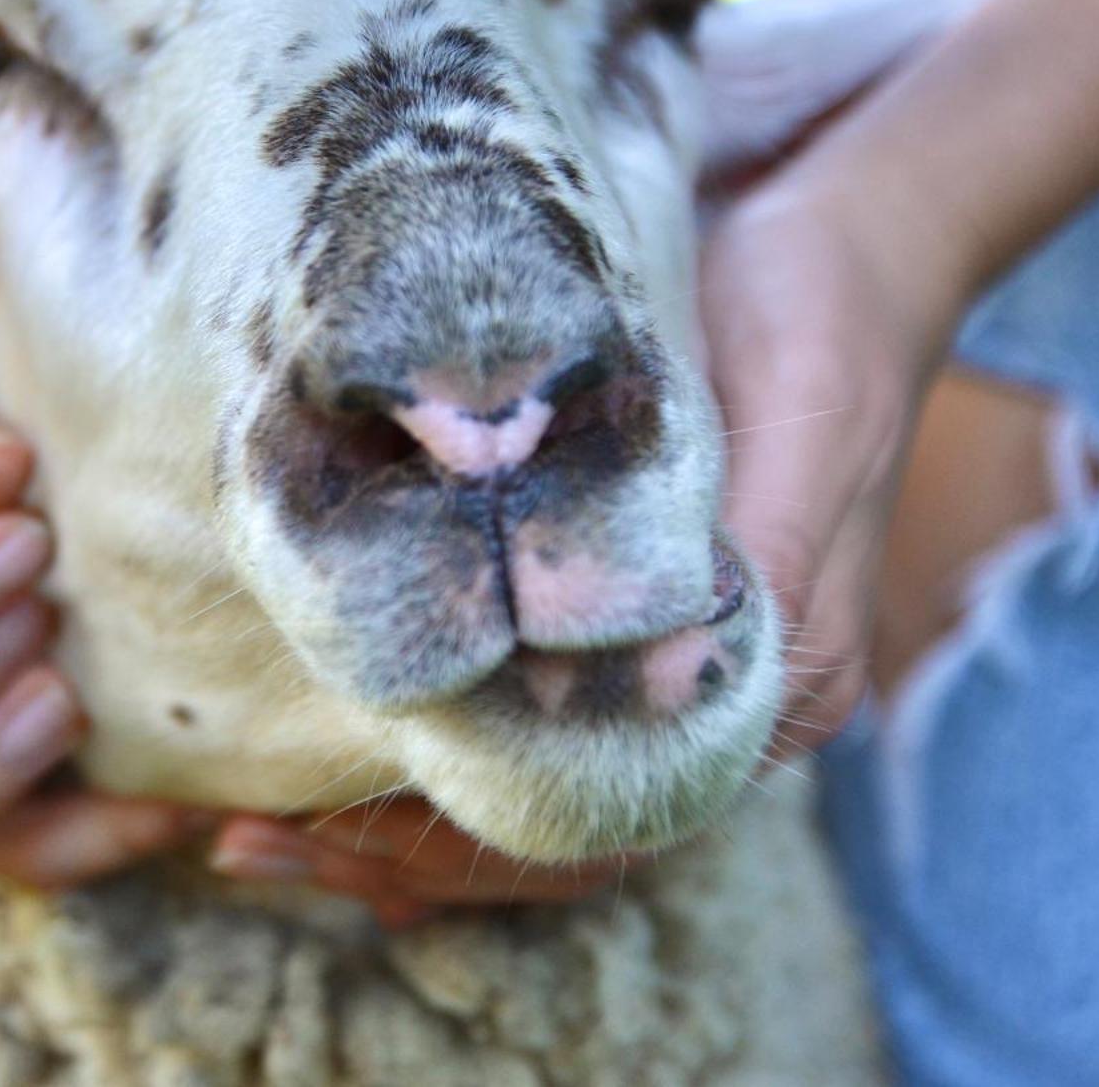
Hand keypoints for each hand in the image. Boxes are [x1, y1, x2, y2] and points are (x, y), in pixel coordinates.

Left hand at [206, 181, 966, 918]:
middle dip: (397, 854)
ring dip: (391, 818)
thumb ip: (747, 562)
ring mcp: (658, 658)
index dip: (460, 852)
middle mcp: (715, 700)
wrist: (849, 243)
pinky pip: (507, 718)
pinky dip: (420, 746)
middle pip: (544, 832)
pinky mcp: (611, 607)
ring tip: (256, 826)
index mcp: (776, 687)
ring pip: (516, 788)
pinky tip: (324, 752)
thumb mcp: (798, 426)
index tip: (321, 833)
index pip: (600, 824)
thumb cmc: (822, 322)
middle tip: (248, 842)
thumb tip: (654, 688)